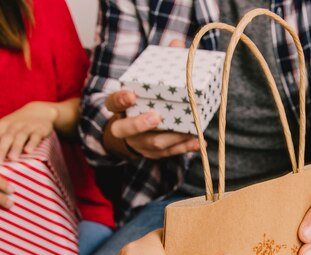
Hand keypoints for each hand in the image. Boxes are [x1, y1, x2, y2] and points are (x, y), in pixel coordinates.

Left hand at [0, 102, 56, 162]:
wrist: (39, 111)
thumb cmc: (18, 124)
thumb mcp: (5, 128)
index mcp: (2, 126)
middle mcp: (13, 126)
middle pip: (6, 138)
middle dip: (1, 150)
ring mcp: (27, 127)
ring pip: (20, 137)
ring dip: (16, 147)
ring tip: (12, 159)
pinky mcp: (40, 129)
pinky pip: (36, 136)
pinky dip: (33, 143)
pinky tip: (29, 151)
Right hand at [103, 39, 199, 158]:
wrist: (133, 135)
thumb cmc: (144, 102)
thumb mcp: (146, 85)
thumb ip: (159, 65)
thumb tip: (176, 43)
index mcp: (119, 108)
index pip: (112, 103)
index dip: (120, 100)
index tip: (131, 94)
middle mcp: (124, 128)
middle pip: (126, 129)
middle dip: (140, 124)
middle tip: (155, 117)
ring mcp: (139, 143)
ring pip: (151, 144)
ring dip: (170, 138)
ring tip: (188, 130)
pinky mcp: (154, 154)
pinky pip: (169, 154)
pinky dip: (185, 148)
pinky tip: (198, 142)